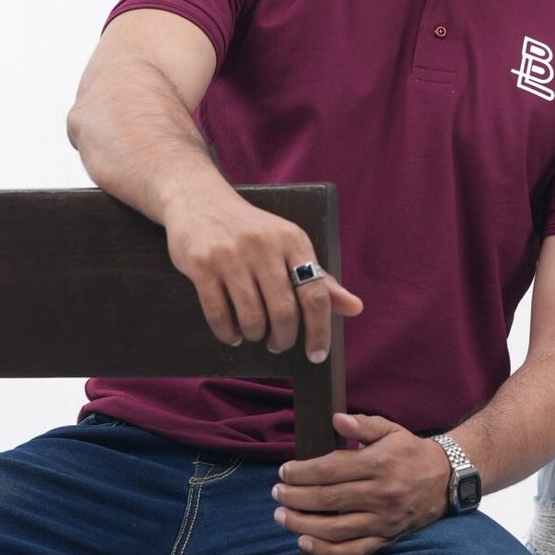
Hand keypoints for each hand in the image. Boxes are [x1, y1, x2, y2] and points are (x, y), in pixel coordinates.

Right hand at [165, 185, 362, 360]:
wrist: (199, 199)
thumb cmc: (251, 229)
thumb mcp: (289, 244)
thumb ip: (320, 278)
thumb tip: (355, 308)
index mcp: (292, 240)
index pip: (315, 294)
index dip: (320, 331)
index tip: (317, 354)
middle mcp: (263, 246)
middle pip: (284, 312)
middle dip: (284, 339)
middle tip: (279, 344)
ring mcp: (230, 255)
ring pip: (251, 317)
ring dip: (256, 335)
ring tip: (255, 334)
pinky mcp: (201, 265)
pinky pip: (219, 314)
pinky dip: (228, 333)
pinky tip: (233, 334)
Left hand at [273, 413, 452, 554]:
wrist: (446, 479)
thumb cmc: (411, 452)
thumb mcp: (390, 430)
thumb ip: (362, 425)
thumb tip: (336, 420)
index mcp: (379, 464)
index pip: (332, 470)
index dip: (303, 472)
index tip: (284, 472)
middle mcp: (381, 494)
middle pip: (329, 499)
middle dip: (296, 497)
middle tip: (276, 492)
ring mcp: (384, 520)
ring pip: (336, 528)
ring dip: (304, 524)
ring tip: (282, 516)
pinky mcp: (386, 537)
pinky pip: (354, 550)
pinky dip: (327, 550)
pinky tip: (305, 543)